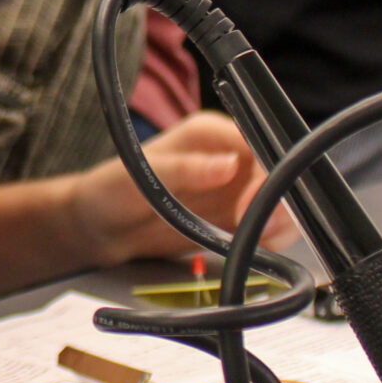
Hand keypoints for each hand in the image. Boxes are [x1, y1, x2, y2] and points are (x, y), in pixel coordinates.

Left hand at [67, 112, 298, 265]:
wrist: (99, 227)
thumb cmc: (110, 190)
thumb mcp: (141, 175)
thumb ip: (185, 169)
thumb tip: (228, 165)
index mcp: (211, 134)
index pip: (259, 144)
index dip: (269, 170)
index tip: (257, 200)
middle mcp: (229, 157)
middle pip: (278, 173)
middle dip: (281, 200)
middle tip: (264, 228)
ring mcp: (234, 189)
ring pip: (281, 201)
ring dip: (282, 222)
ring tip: (264, 241)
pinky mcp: (234, 218)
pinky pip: (267, 227)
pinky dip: (272, 239)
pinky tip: (259, 248)